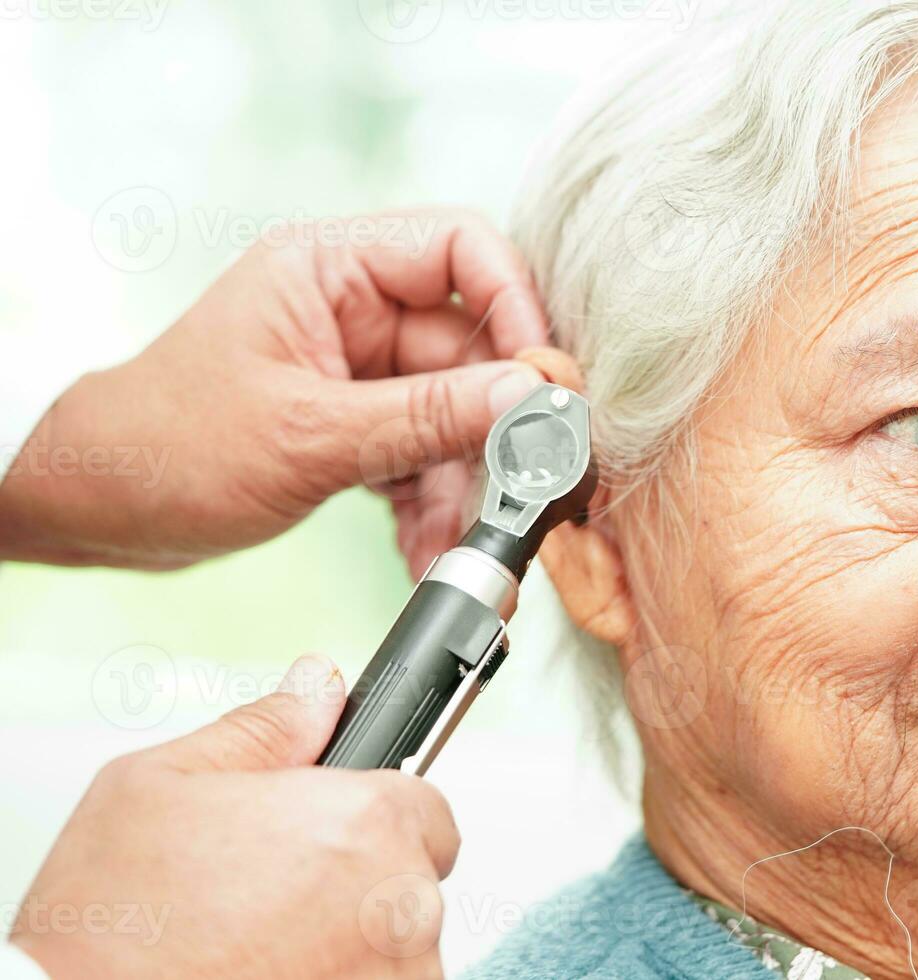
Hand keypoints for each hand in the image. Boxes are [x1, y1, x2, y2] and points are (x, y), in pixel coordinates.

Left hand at [0, 209, 547, 574]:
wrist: (102, 508)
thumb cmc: (171, 449)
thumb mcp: (309, 436)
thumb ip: (429, 417)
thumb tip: (533, 398)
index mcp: (331, 268)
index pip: (463, 248)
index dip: (515, 308)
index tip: (543, 383)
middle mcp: (354, 308)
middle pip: (471, 348)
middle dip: (492, 430)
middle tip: (519, 491)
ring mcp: (359, 367)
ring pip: (456, 412)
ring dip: (462, 485)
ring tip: (449, 548)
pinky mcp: (358, 421)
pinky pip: (425, 452)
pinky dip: (431, 503)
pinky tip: (422, 549)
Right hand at [9, 655, 458, 979]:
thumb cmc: (110, 926)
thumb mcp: (164, 785)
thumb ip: (264, 730)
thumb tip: (318, 684)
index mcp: (366, 822)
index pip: (426, 811)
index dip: (373, 824)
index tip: (328, 844)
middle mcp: (399, 904)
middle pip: (411, 883)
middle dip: (355, 887)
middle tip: (271, 901)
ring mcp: (395, 976)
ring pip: (398, 951)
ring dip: (350, 949)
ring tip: (262, 949)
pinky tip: (273, 975)